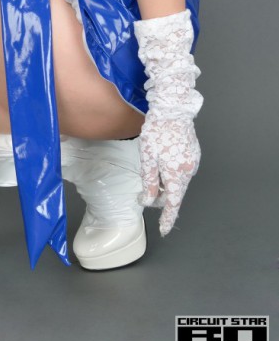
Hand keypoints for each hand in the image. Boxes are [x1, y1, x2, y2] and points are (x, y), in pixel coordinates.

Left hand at [137, 113, 200, 235]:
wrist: (173, 110)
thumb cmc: (158, 133)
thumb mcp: (148, 159)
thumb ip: (150, 182)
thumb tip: (149, 200)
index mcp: (177, 174)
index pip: (173, 203)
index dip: (168, 217)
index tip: (164, 229)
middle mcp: (189, 171)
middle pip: (176, 191)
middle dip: (163, 196)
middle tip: (146, 192)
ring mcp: (194, 162)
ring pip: (179, 180)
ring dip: (168, 182)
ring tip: (154, 168)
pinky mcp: (194, 153)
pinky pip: (183, 169)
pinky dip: (173, 172)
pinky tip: (164, 159)